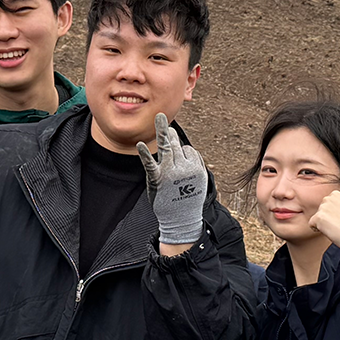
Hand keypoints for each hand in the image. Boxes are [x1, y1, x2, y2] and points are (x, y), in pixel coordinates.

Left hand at [136, 113, 206, 245]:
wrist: (181, 220)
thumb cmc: (189, 200)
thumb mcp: (199, 181)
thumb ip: (194, 165)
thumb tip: (186, 150)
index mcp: (195, 168)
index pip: (188, 151)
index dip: (184, 154)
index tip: (181, 163)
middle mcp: (183, 167)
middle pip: (176, 145)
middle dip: (171, 135)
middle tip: (165, 123)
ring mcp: (169, 172)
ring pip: (166, 147)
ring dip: (163, 132)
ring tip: (160, 119)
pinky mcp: (156, 179)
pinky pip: (150, 164)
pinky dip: (145, 154)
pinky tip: (140, 145)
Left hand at [309, 175, 339, 250]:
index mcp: (336, 194)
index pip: (328, 206)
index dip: (335, 214)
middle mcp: (329, 198)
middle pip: (321, 211)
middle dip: (328, 218)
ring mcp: (323, 208)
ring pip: (317, 218)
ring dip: (324, 224)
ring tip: (337, 227)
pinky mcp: (318, 218)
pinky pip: (312, 224)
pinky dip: (318, 229)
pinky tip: (330, 230)